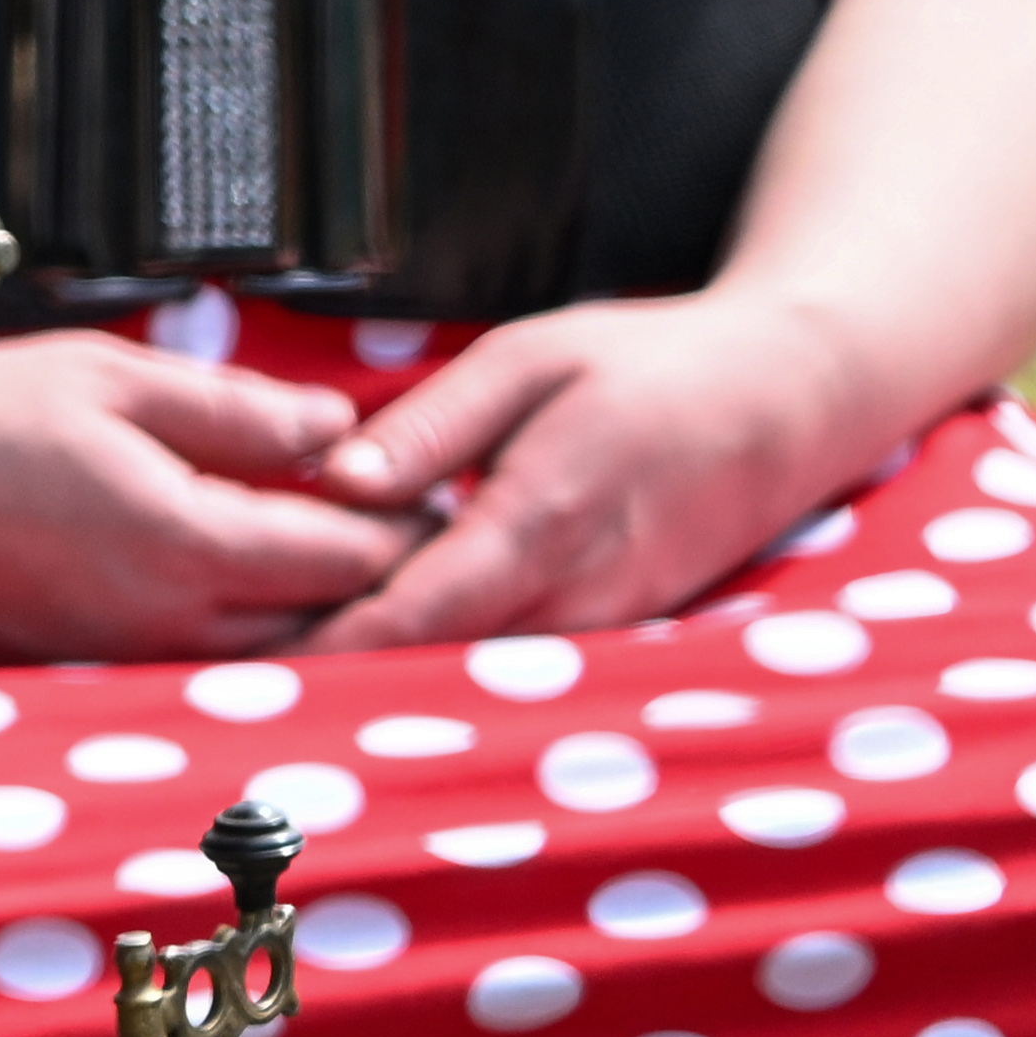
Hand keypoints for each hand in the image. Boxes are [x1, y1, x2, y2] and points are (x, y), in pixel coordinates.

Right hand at [0, 332, 423, 659]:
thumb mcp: (112, 378)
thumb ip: (237, 408)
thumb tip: (336, 424)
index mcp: (187, 542)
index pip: (347, 555)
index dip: (405, 525)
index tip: (433, 490)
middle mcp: (173, 619)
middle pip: (330, 621)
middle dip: (382, 578)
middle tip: (418, 528)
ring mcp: (138, 653)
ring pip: (279, 653)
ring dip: (326, 612)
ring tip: (354, 559)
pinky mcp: (105, 666)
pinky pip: (217, 662)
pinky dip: (263, 631)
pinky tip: (265, 588)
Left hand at [292, 290, 890, 647]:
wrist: (798, 397)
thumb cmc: (652, 363)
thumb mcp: (530, 357)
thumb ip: (433, 427)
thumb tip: (335, 480)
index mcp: (542, 514)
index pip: (417, 612)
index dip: (329, 645)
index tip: (248, 661)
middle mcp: (579, 589)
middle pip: (441, 661)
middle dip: (342, 672)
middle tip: (237, 678)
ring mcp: (610, 619)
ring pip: (484, 672)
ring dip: (394, 675)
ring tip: (287, 672)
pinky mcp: (627, 626)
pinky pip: (528, 660)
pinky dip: (459, 662)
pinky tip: (388, 649)